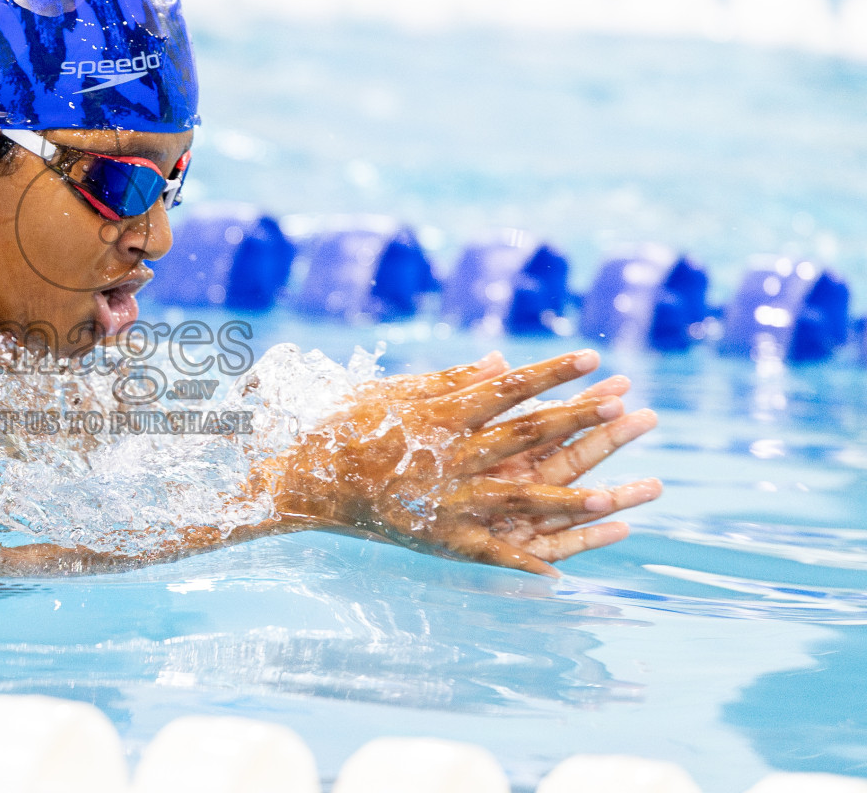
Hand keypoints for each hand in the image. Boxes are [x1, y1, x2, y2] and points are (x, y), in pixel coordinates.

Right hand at [276, 350, 661, 576]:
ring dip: (572, 497)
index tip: (595, 356)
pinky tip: (563, 574)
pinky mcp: (441, 536)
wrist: (308, 481)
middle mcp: (452, 455)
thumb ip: (451, 380)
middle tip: (624, 407)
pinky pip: (490, 551)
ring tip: (619, 496)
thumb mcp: (395, 392)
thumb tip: (499, 362)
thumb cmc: (348, 427)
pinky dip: (525, 563)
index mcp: (442, 414)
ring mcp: (449, 498)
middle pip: (528, 435)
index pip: (510, 388)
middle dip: (578, 420)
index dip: (554, 372)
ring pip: (521, 497)